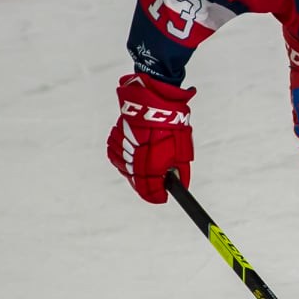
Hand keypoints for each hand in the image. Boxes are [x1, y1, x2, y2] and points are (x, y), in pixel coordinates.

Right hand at [106, 72, 195, 202]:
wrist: (155, 101)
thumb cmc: (171, 124)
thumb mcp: (181, 149)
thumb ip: (179, 169)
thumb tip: (179, 184)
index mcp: (152, 161)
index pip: (149, 188)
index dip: (154, 195)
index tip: (160, 197)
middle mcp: (135, 156)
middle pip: (135, 180)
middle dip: (144, 183)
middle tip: (154, 184)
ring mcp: (123, 146)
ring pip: (124, 167)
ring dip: (133, 168)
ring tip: (144, 161)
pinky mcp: (116, 136)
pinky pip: (116, 153)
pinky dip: (124, 155)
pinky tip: (134, 149)